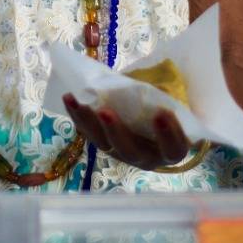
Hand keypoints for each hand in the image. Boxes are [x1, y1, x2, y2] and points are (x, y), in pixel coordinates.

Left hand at [63, 93, 192, 171]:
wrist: (153, 118)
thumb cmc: (168, 111)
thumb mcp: (172, 105)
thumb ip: (166, 99)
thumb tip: (155, 84)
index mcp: (169, 151)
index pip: (173, 148)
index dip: (169, 134)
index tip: (163, 113)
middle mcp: (145, 158)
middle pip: (130, 151)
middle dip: (116, 131)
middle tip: (106, 111)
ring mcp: (121, 153)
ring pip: (104, 144)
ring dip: (89, 122)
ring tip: (77, 100)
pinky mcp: (104, 143)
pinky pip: (89, 132)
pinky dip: (78, 115)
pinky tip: (69, 98)